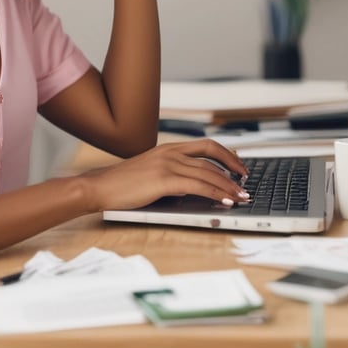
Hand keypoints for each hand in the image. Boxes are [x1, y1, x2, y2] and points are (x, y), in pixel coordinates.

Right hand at [79, 139, 249, 211]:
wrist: (100, 187)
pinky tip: (225, 200)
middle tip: (246, 181)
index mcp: (167, 148)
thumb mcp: (151, 173)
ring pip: (209, 173)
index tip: (239, 166)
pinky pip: (198, 186)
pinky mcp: (164, 180)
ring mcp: (167, 164)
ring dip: (229, 185)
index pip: (205, 146)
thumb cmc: (122, 185)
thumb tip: (195, 187)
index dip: (226, 155)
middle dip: (234, 168)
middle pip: (212, 156)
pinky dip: (215, 193)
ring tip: (242, 197)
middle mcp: (170, 152)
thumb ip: (172, 175)